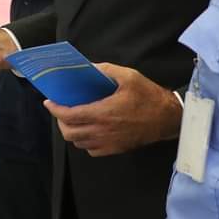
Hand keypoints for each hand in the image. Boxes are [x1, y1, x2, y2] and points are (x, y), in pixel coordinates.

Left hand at [43, 63, 180, 156]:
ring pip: (79, 143)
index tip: (49, 102)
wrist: (169, 118)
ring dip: (72, 131)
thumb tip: (88, 68)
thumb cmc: (149, 96)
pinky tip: (90, 130)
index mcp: (103, 113)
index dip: (56, 109)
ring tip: (74, 119)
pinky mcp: (116, 149)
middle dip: (61, 121)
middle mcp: (103, 131)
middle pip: (69, 133)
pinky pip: (92, 150)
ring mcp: (109, 143)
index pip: (70, 115)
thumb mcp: (128, 76)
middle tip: (62, 110)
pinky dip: (85, 142)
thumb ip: (105, 70)